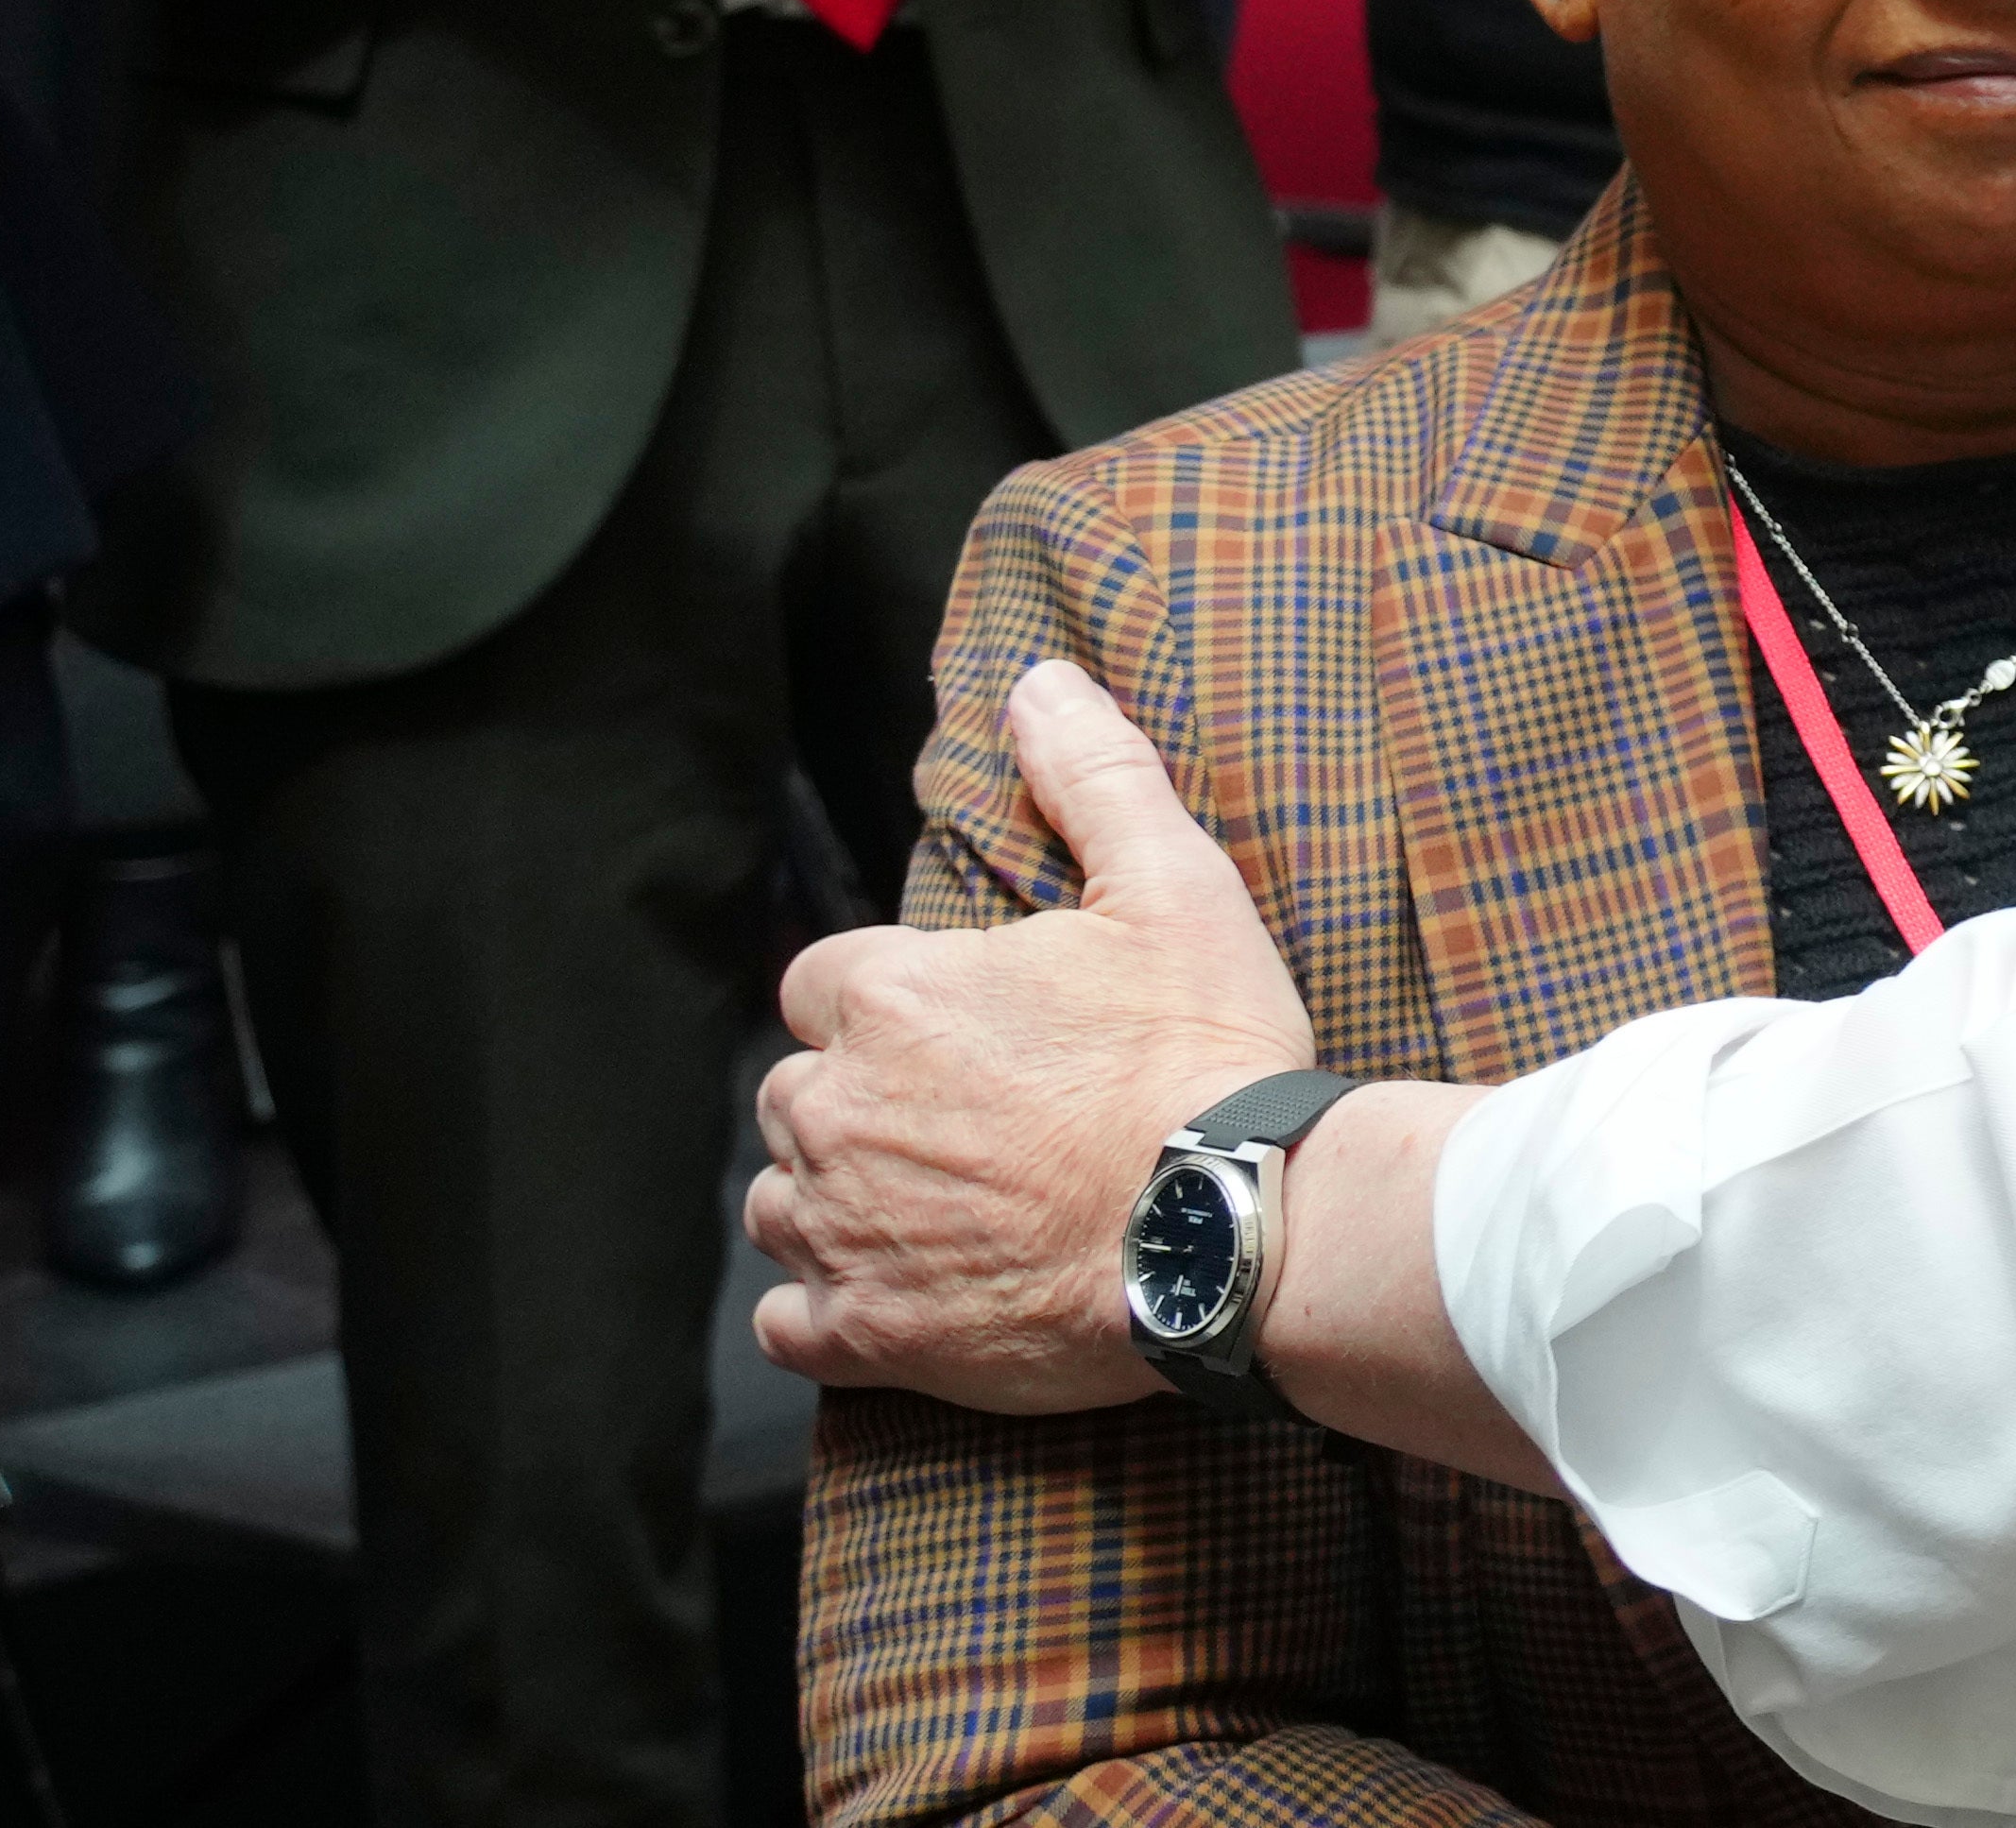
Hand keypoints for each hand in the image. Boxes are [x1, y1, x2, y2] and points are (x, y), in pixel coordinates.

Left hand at [747, 660, 1310, 1410]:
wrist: (1231, 1229)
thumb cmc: (1202, 1057)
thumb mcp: (1173, 888)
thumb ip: (1095, 776)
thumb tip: (1040, 682)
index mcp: (889, 995)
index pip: (820, 982)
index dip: (888, 1002)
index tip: (961, 1029)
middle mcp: (834, 1110)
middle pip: (797, 1094)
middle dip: (862, 1102)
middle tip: (973, 1120)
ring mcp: (840, 1230)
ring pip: (784, 1203)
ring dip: (840, 1201)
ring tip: (945, 1206)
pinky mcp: (862, 1333)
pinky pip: (791, 1320)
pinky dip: (831, 1309)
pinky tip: (904, 1292)